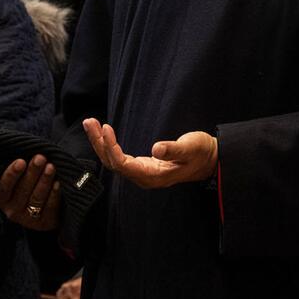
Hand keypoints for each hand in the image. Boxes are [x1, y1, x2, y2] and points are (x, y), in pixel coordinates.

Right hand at [0, 154, 59, 229]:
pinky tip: (58, 183)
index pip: (4, 186)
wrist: (40, 211)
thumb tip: (24, 149)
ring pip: (36, 198)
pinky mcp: (44, 223)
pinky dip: (54, 194)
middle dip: (32, 172)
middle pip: (23, 190)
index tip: (21, 161)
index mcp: (2, 198)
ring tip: (51, 167)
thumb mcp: (17, 180)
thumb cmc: (26, 187)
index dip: (12, 174)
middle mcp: (12, 210)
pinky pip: (49, 207)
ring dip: (44, 181)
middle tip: (40, 158)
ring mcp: (28, 219)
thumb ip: (18, 169)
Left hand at [82, 119, 217, 188]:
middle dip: (99, 143)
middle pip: (112, 163)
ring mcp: (142, 173)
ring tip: (91, 123)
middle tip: (89, 121)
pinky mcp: (142, 167)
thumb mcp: (190, 148)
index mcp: (153, 176)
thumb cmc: (201, 153)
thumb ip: (174, 150)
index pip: (123, 164)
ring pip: (113, 161)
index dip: (111, 147)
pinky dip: (109, 145)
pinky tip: (103, 133)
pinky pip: (119, 159)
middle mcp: (144, 177)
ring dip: (100, 143)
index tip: (106, 128)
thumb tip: (156, 149)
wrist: (209, 160)